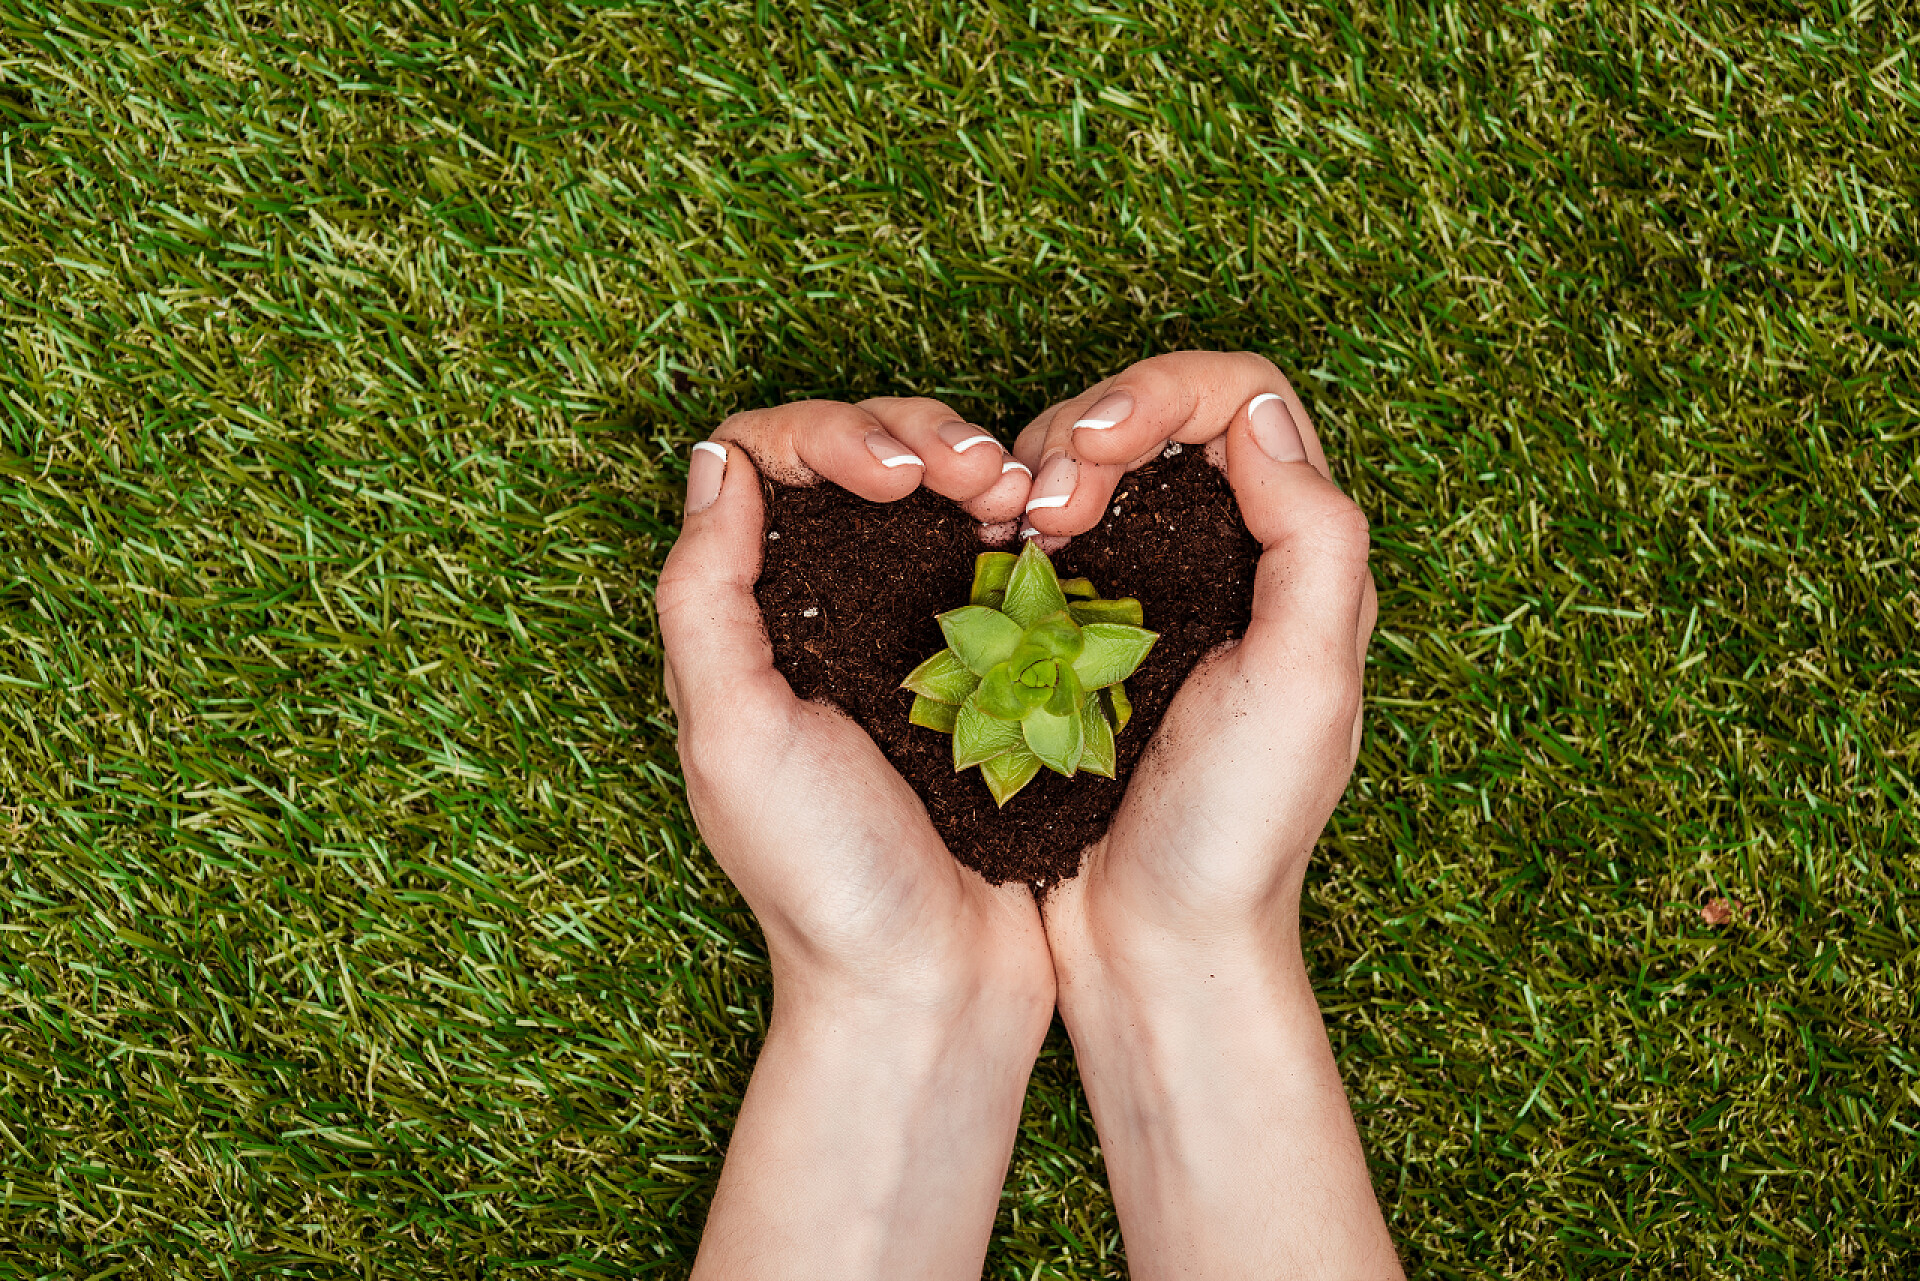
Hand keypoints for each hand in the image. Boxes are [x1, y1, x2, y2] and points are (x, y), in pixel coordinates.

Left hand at [659, 397, 1053, 1278]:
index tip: (892, 477)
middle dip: (916, 435)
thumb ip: (704, 595)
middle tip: (978, 473)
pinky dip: (1018, 525)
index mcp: (750, 618)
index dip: (829, 436)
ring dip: (973, 465)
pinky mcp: (990, 661)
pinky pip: (995, 555)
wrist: (934, 982)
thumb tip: (718, 460)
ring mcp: (910, 631)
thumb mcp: (732, 734)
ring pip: (931, 492)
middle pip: (855, 456)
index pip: (765, 462)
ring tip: (1017, 496)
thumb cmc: (825, 873)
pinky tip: (1045, 531)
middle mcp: (823, 609)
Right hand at [1016, 353, 1401, 1277]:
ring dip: (1040, 470)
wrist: (1150, 945)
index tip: (1093, 451)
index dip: (1160, 393)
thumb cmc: (1235, 832)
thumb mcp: (1305, 688)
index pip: (1240, 398)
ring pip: (1087, 464)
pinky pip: (1039, 536)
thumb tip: (1257, 419)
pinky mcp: (1070, 634)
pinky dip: (1007, 526)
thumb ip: (1312, 542)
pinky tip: (991, 564)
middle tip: (1047, 508)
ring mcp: (1143, 593)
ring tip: (1018, 536)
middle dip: (1088, 427)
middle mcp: (1224, 558)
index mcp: (1295, 557)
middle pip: (1155, 415)